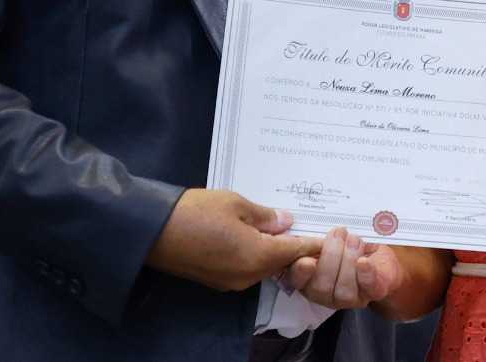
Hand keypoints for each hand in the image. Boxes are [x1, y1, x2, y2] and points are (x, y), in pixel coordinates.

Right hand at [146, 188, 320, 291]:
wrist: (152, 231)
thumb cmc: (196, 212)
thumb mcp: (235, 203)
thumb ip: (265, 215)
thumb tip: (286, 222)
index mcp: (257, 257)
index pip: (296, 252)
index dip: (314, 243)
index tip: (333, 236)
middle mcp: (248, 276)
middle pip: (281, 262)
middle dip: (294, 245)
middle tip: (306, 224)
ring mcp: (231, 282)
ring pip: (263, 266)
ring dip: (273, 250)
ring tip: (280, 225)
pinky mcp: (216, 280)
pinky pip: (245, 268)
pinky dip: (254, 254)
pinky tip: (254, 235)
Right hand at [284, 226, 404, 309]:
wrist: (377, 254)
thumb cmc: (345, 243)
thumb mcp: (327, 237)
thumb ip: (314, 235)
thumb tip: (307, 225)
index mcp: (307, 278)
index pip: (296, 280)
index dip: (300, 272)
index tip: (307, 260)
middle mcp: (324, 294)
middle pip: (320, 286)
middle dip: (330, 257)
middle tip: (339, 232)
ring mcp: (348, 298)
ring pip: (342, 290)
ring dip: (348, 260)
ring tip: (354, 239)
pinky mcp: (372, 293)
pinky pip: (367, 287)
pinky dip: (365, 273)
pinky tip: (364, 261)